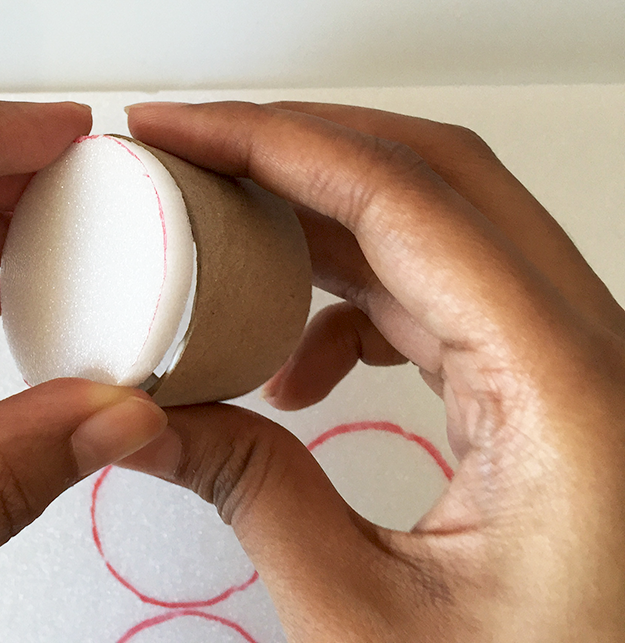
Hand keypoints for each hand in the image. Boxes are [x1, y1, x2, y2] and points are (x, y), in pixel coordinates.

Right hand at [122, 101, 624, 640]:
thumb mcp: (367, 621)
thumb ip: (251, 496)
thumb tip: (144, 419)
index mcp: (561, 393)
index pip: (403, 201)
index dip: (275, 142)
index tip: (183, 130)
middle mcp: (584, 356)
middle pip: (435, 176)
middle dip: (299, 145)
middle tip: (193, 149)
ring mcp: (572, 368)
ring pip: (439, 229)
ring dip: (320, 220)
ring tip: (220, 239)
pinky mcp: (546, 395)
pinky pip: (442, 300)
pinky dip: (352, 302)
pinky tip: (293, 362)